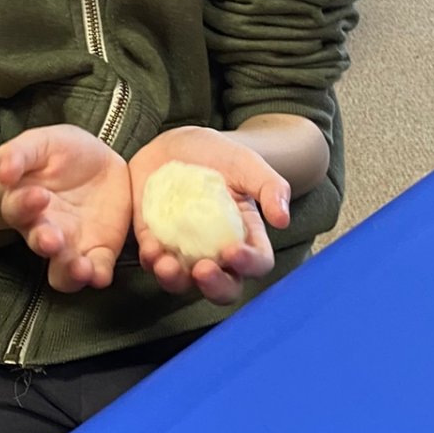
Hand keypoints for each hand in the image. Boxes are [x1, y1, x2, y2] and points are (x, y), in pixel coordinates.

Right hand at [0, 125, 131, 293]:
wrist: (100, 163)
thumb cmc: (61, 152)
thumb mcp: (41, 143)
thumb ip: (18, 153)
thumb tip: (3, 172)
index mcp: (25, 202)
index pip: (17, 209)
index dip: (25, 205)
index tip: (38, 195)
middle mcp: (45, 229)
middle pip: (39, 244)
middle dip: (45, 243)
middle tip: (52, 239)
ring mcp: (73, 244)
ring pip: (63, 271)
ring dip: (69, 273)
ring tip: (80, 268)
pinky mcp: (99, 251)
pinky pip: (97, 270)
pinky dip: (97, 276)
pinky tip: (100, 275)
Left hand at [129, 126, 290, 305]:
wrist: (177, 145)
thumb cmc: (218, 156)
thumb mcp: (247, 164)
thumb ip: (270, 186)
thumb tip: (282, 219)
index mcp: (246, 236)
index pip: (257, 263)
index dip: (249, 264)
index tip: (233, 251)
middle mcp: (217, 253)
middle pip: (224, 288)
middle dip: (214, 286)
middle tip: (204, 270)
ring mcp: (185, 252)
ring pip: (183, 283)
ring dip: (175, 280)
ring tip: (166, 264)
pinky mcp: (155, 244)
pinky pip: (152, 263)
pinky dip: (151, 260)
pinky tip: (151, 247)